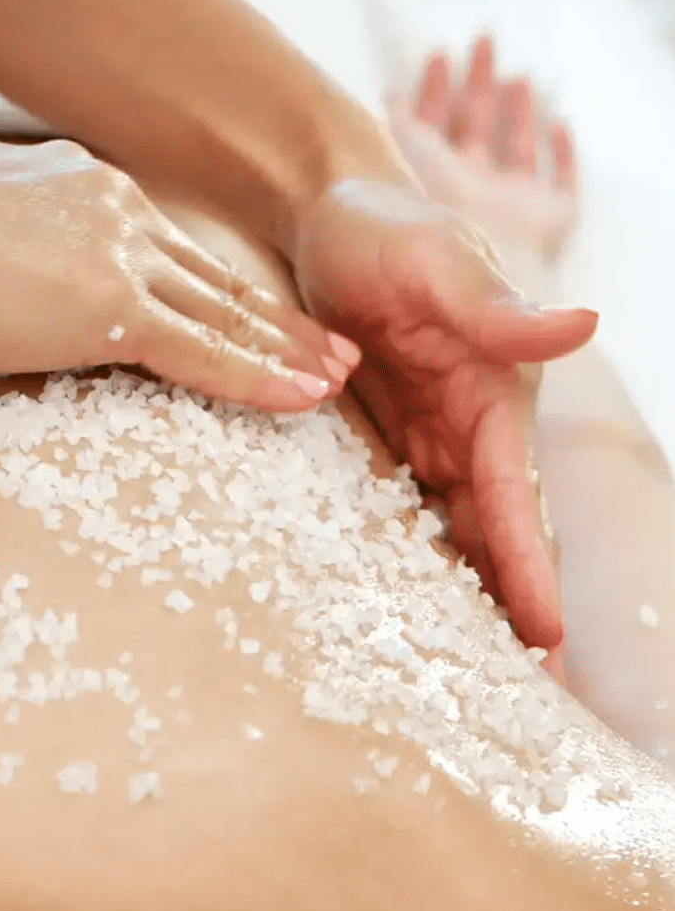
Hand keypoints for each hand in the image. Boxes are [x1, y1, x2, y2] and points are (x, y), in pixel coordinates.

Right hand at [0, 138, 355, 410]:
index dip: (205, 285)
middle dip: (271, 316)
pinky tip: (307, 400)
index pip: (158, 245)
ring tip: (338, 376)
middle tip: (327, 344)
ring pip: (224, 312)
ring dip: (286, 349)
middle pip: (208, 276)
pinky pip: (205, 352)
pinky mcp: (112, 308)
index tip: (240, 308)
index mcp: (73, 182)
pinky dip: (261, 378)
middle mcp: (112, 207)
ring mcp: (118, 255)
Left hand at [383, 37, 581, 669]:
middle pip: (497, 534)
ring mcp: (430, 437)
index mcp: (496, 397)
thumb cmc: (383, 229)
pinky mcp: (387, 438)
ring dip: (473, 597)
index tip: (545, 641)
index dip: (531, 569)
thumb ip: (499, 307)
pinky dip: (421, 559)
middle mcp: (471, 427)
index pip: (515, 500)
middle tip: (524, 695)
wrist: (327, 215)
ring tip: (474, 674)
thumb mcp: (437, 262)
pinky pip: (407, 511)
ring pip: (457, 533)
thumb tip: (584, 322)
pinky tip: (412, 606)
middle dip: (515, 607)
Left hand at [391, 35, 577, 262]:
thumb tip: (389, 95)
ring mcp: (511, 206)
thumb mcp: (408, 159)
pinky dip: (562, 154)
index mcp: (433, 180)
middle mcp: (472, 191)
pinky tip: (559, 125)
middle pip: (476, 130)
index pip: (432, 129)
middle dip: (478, 86)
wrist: (473, 265)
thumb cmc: (430, 211)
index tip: (439, 53)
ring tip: (520, 76)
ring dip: (518, 112)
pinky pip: (560, 181)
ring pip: (516, 150)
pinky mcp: (550, 219)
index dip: (434, 92)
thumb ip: (401, 127)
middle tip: (483, 40)